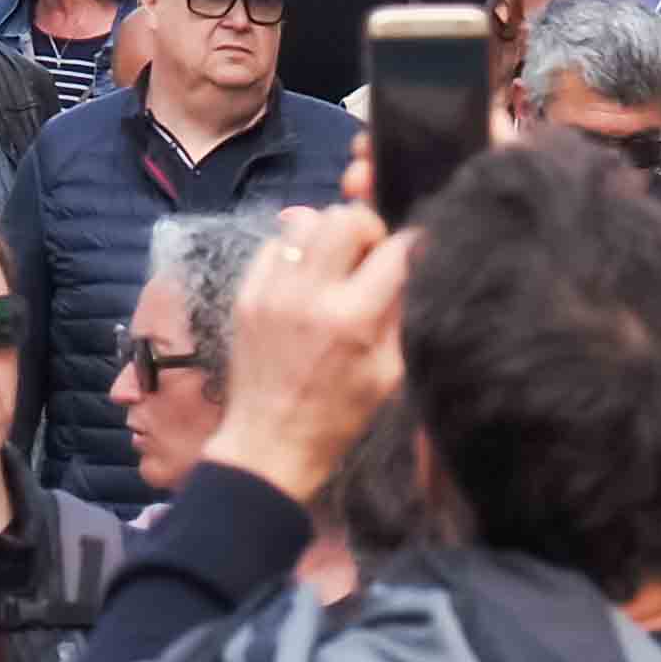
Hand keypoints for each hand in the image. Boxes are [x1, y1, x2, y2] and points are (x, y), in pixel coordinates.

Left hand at [203, 199, 410, 511]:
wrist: (270, 443)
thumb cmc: (339, 416)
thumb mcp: (390, 373)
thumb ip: (401, 313)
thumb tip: (412, 265)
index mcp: (354, 319)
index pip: (396, 250)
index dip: (413, 245)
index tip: (414, 253)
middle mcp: (310, 295)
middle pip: (345, 217)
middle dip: (367, 229)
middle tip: (368, 256)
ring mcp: (272, 290)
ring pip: (306, 220)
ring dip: (328, 235)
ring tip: (335, 265)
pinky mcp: (246, 292)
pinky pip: (274, 242)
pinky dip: (295, 251)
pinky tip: (303, 279)